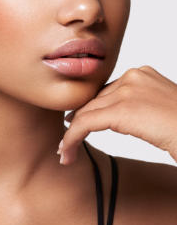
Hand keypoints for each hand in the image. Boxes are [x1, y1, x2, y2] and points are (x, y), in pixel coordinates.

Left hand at [57, 65, 176, 164]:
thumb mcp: (159, 109)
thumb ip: (138, 106)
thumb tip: (118, 117)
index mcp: (141, 73)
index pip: (107, 92)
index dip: (90, 109)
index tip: (76, 122)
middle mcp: (132, 76)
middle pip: (95, 100)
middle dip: (79, 120)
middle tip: (67, 138)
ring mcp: (127, 91)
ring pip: (87, 111)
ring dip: (72, 132)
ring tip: (64, 150)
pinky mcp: (122, 110)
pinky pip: (86, 123)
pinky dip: (72, 137)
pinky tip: (66, 151)